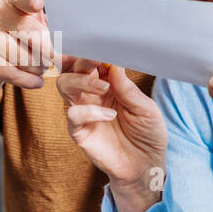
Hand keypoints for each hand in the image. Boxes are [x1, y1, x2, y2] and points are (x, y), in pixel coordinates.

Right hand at [0, 0, 54, 117]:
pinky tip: (38, 82)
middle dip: (51, 52)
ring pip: (25, 58)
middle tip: (55, 59)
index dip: (31, 0)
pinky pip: (9, 72)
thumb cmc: (20, 42)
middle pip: (33, 35)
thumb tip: (75, 44)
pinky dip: (28, 80)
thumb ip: (52, 30)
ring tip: (39, 67)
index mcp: (13, 1)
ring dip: (39, 68)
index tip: (39, 3)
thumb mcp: (35, 29)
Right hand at [57, 60, 166, 211]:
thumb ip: (128, 88)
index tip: (104, 45)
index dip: (95, 51)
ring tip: (103, 87)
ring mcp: (84, 112)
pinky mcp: (79, 131)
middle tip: (97, 60)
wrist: (146, 166)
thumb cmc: (148, 134)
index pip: (94, 61)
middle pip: (73, 67)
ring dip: (80, 80)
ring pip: (64, 85)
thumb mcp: (146, 109)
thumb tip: (114, 63)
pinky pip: (73, 115)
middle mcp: (92, 94)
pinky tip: (109, 115)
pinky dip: (89, 111)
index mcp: (109, 83)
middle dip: (82, 60)